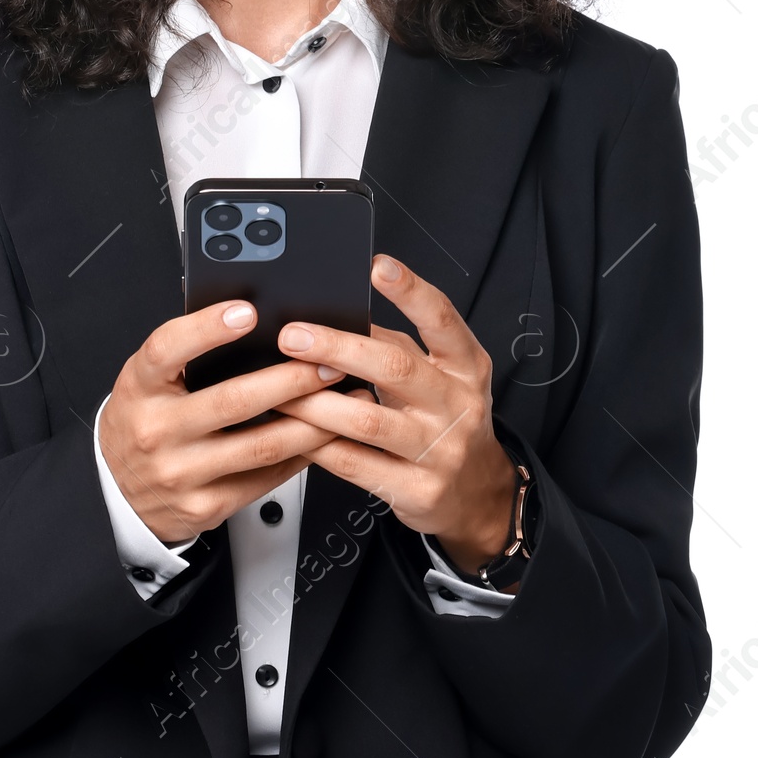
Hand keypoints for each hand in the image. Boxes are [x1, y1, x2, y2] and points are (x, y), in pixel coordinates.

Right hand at [98, 300, 339, 545]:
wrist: (119, 492)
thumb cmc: (144, 420)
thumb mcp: (148, 379)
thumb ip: (187, 353)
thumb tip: (251, 319)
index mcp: (140, 387)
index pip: (167, 350)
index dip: (207, 328)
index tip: (248, 311)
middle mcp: (157, 430)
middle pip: (233, 401)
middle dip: (291, 380)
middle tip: (328, 362)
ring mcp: (181, 472)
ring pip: (260, 446)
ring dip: (310, 422)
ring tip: (341, 400)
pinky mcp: (205, 505)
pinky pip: (264, 479)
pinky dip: (299, 456)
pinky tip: (321, 437)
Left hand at [272, 255, 519, 577]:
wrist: (477, 491)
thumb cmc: (446, 418)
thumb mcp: (439, 376)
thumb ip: (397, 347)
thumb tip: (335, 316)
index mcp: (465, 366)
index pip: (441, 319)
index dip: (411, 291)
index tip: (378, 267)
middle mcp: (456, 404)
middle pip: (395, 367)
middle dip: (338, 348)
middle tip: (294, 336)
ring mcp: (438, 449)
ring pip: (368, 421)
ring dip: (316, 403)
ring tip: (280, 389)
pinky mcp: (416, 489)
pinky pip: (356, 465)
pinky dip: (320, 446)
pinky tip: (296, 432)